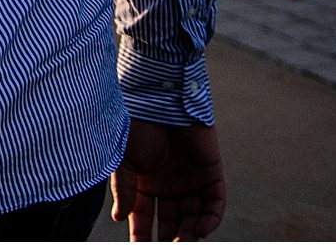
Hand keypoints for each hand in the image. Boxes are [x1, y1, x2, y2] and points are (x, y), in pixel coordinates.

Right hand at [111, 118, 224, 240]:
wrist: (159, 98)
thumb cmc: (135, 126)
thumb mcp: (124, 161)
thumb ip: (124, 190)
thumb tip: (120, 219)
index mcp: (145, 184)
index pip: (145, 218)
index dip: (142, 236)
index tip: (140, 248)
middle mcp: (168, 186)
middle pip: (172, 222)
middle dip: (171, 238)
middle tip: (168, 249)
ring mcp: (190, 180)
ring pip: (194, 216)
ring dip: (191, 233)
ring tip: (185, 243)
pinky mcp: (210, 173)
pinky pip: (214, 202)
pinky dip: (211, 218)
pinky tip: (202, 230)